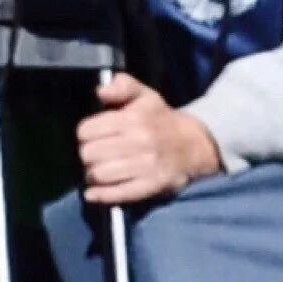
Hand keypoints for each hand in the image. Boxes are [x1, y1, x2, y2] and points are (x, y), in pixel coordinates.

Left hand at [75, 73, 221, 208]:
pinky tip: (93, 193)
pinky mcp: (153, 185)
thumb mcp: (145, 96)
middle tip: (96, 156)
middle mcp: (140, 141)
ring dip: (94, 175)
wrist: (196, 145)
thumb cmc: (161, 120)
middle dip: (88, 156)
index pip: (86, 131)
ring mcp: (147, 165)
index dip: (85, 134)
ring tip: (100, 171)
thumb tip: (101, 91)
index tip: (94, 137)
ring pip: (99, 174)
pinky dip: (102, 195)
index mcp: (134, 118)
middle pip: (89, 154)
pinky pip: (119, 193)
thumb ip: (122, 86)